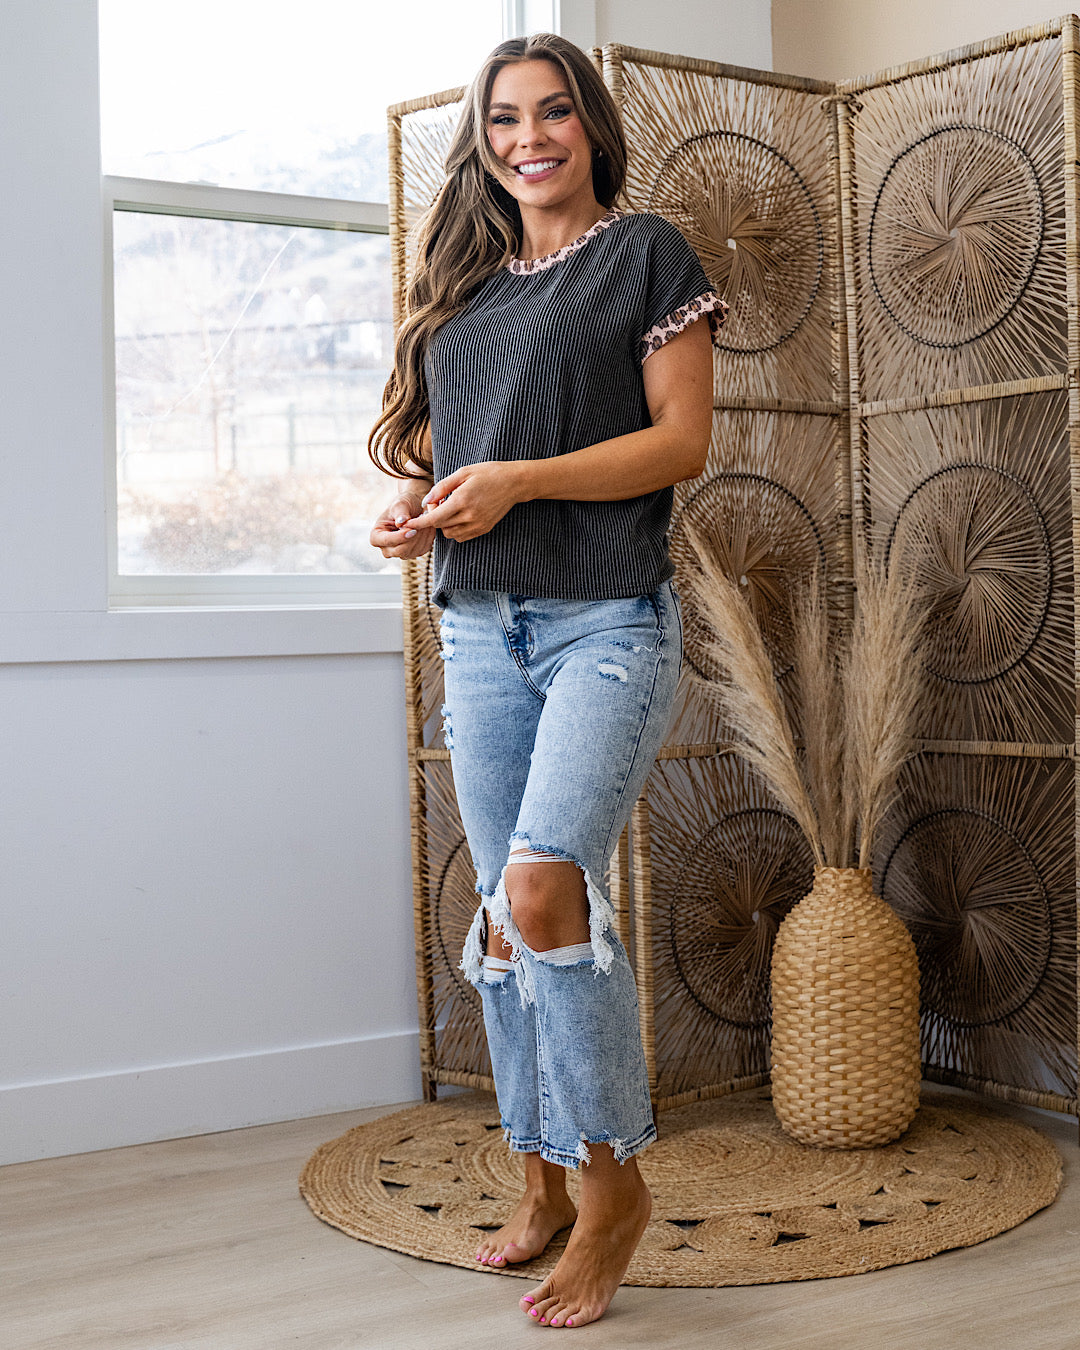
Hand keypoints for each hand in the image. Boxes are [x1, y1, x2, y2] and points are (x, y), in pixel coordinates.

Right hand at [369, 491, 436, 559]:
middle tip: (423, 522)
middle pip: (400, 551)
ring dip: (422, 536)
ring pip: (413, 552)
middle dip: (414, 537)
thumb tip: (401, 522)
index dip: (401, 536)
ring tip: (425, 521)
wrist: (413, 507)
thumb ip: (400, 512)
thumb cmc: (403, 504)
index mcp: (376, 536)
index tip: (413, 529)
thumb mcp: (400, 504)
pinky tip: (427, 527)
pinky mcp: (412, 553)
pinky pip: (422, 550)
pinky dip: (427, 539)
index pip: (387, 541)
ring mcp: (399, 553)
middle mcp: (386, 548)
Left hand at [402, 462, 526, 541]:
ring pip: (450, 534)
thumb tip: (425, 501)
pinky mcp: (484, 529)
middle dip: (433, 517)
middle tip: (439, 501)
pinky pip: (461, 536)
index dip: (419, 523)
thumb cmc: (488, 473)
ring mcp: (478, 525)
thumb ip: (441, 487)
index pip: (434, 518)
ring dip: (444, 524)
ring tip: (451, 507)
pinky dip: (455, 529)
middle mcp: (469, 516)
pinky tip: (459, 516)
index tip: (408, 524)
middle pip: (440, 526)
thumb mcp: (462, 473)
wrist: (514, 483)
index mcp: (462, 500)